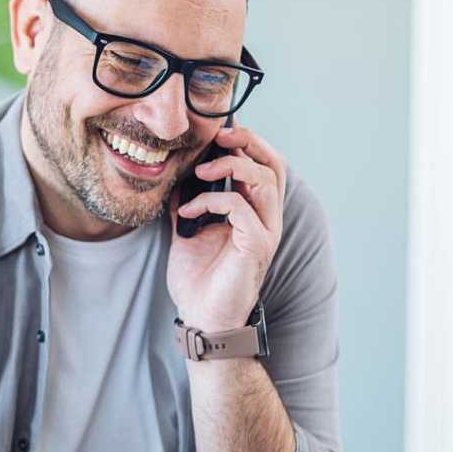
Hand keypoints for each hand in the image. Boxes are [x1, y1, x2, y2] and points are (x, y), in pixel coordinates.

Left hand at [167, 124, 287, 332]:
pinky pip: (240, 207)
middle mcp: (267, 220)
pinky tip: (190, 210)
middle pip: (274, 165)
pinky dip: (212, 199)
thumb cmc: (198, 280)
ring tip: (202, 170)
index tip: (219, 134)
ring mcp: (266, 232)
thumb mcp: (188, 230)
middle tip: (220, 137)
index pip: (265, 165)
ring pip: (264, 180)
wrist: (201, 318)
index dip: (248, 143)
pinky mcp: (256, 246)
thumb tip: (178, 178)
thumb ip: (189, 202)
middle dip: (249, 142)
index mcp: (255, 212)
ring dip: (231, 166)